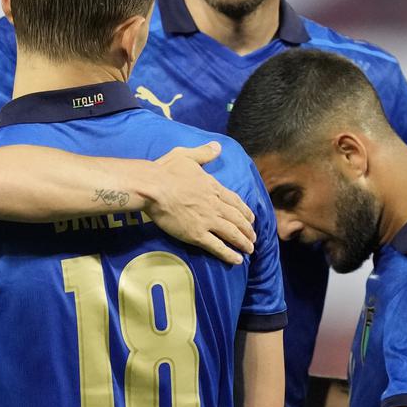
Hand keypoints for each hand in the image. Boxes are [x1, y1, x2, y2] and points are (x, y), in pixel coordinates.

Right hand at [148, 142, 255, 264]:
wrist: (153, 187)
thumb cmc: (166, 170)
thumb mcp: (186, 155)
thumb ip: (203, 153)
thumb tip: (218, 146)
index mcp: (212, 187)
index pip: (234, 201)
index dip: (244, 211)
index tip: (251, 218)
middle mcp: (214, 205)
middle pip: (237, 219)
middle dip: (247, 229)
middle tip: (253, 237)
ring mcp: (207, 220)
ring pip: (231, 233)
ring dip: (243, 242)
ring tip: (250, 249)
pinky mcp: (197, 234)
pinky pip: (217, 246)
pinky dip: (229, 254)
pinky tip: (237, 260)